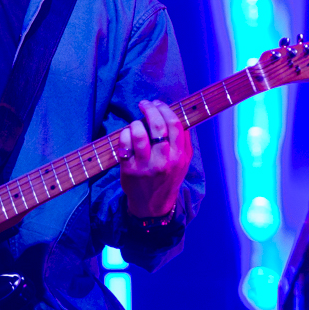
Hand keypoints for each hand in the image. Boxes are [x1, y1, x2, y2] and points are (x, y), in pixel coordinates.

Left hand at [118, 100, 191, 217]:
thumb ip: (184, 141)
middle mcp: (163, 161)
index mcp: (179, 156)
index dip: (165, 109)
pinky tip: (127, 134)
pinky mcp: (129, 170)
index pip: (175, 124)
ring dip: (135, 122)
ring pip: (139, 133)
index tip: (158, 103)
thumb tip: (178, 116)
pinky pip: (124, 144)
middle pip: (157, 125)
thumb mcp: (183, 163)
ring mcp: (145, 166)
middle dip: (149, 109)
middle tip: (144, 104)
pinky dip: (124, 134)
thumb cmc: (168, 178)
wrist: (153, 206)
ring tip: (135, 123)